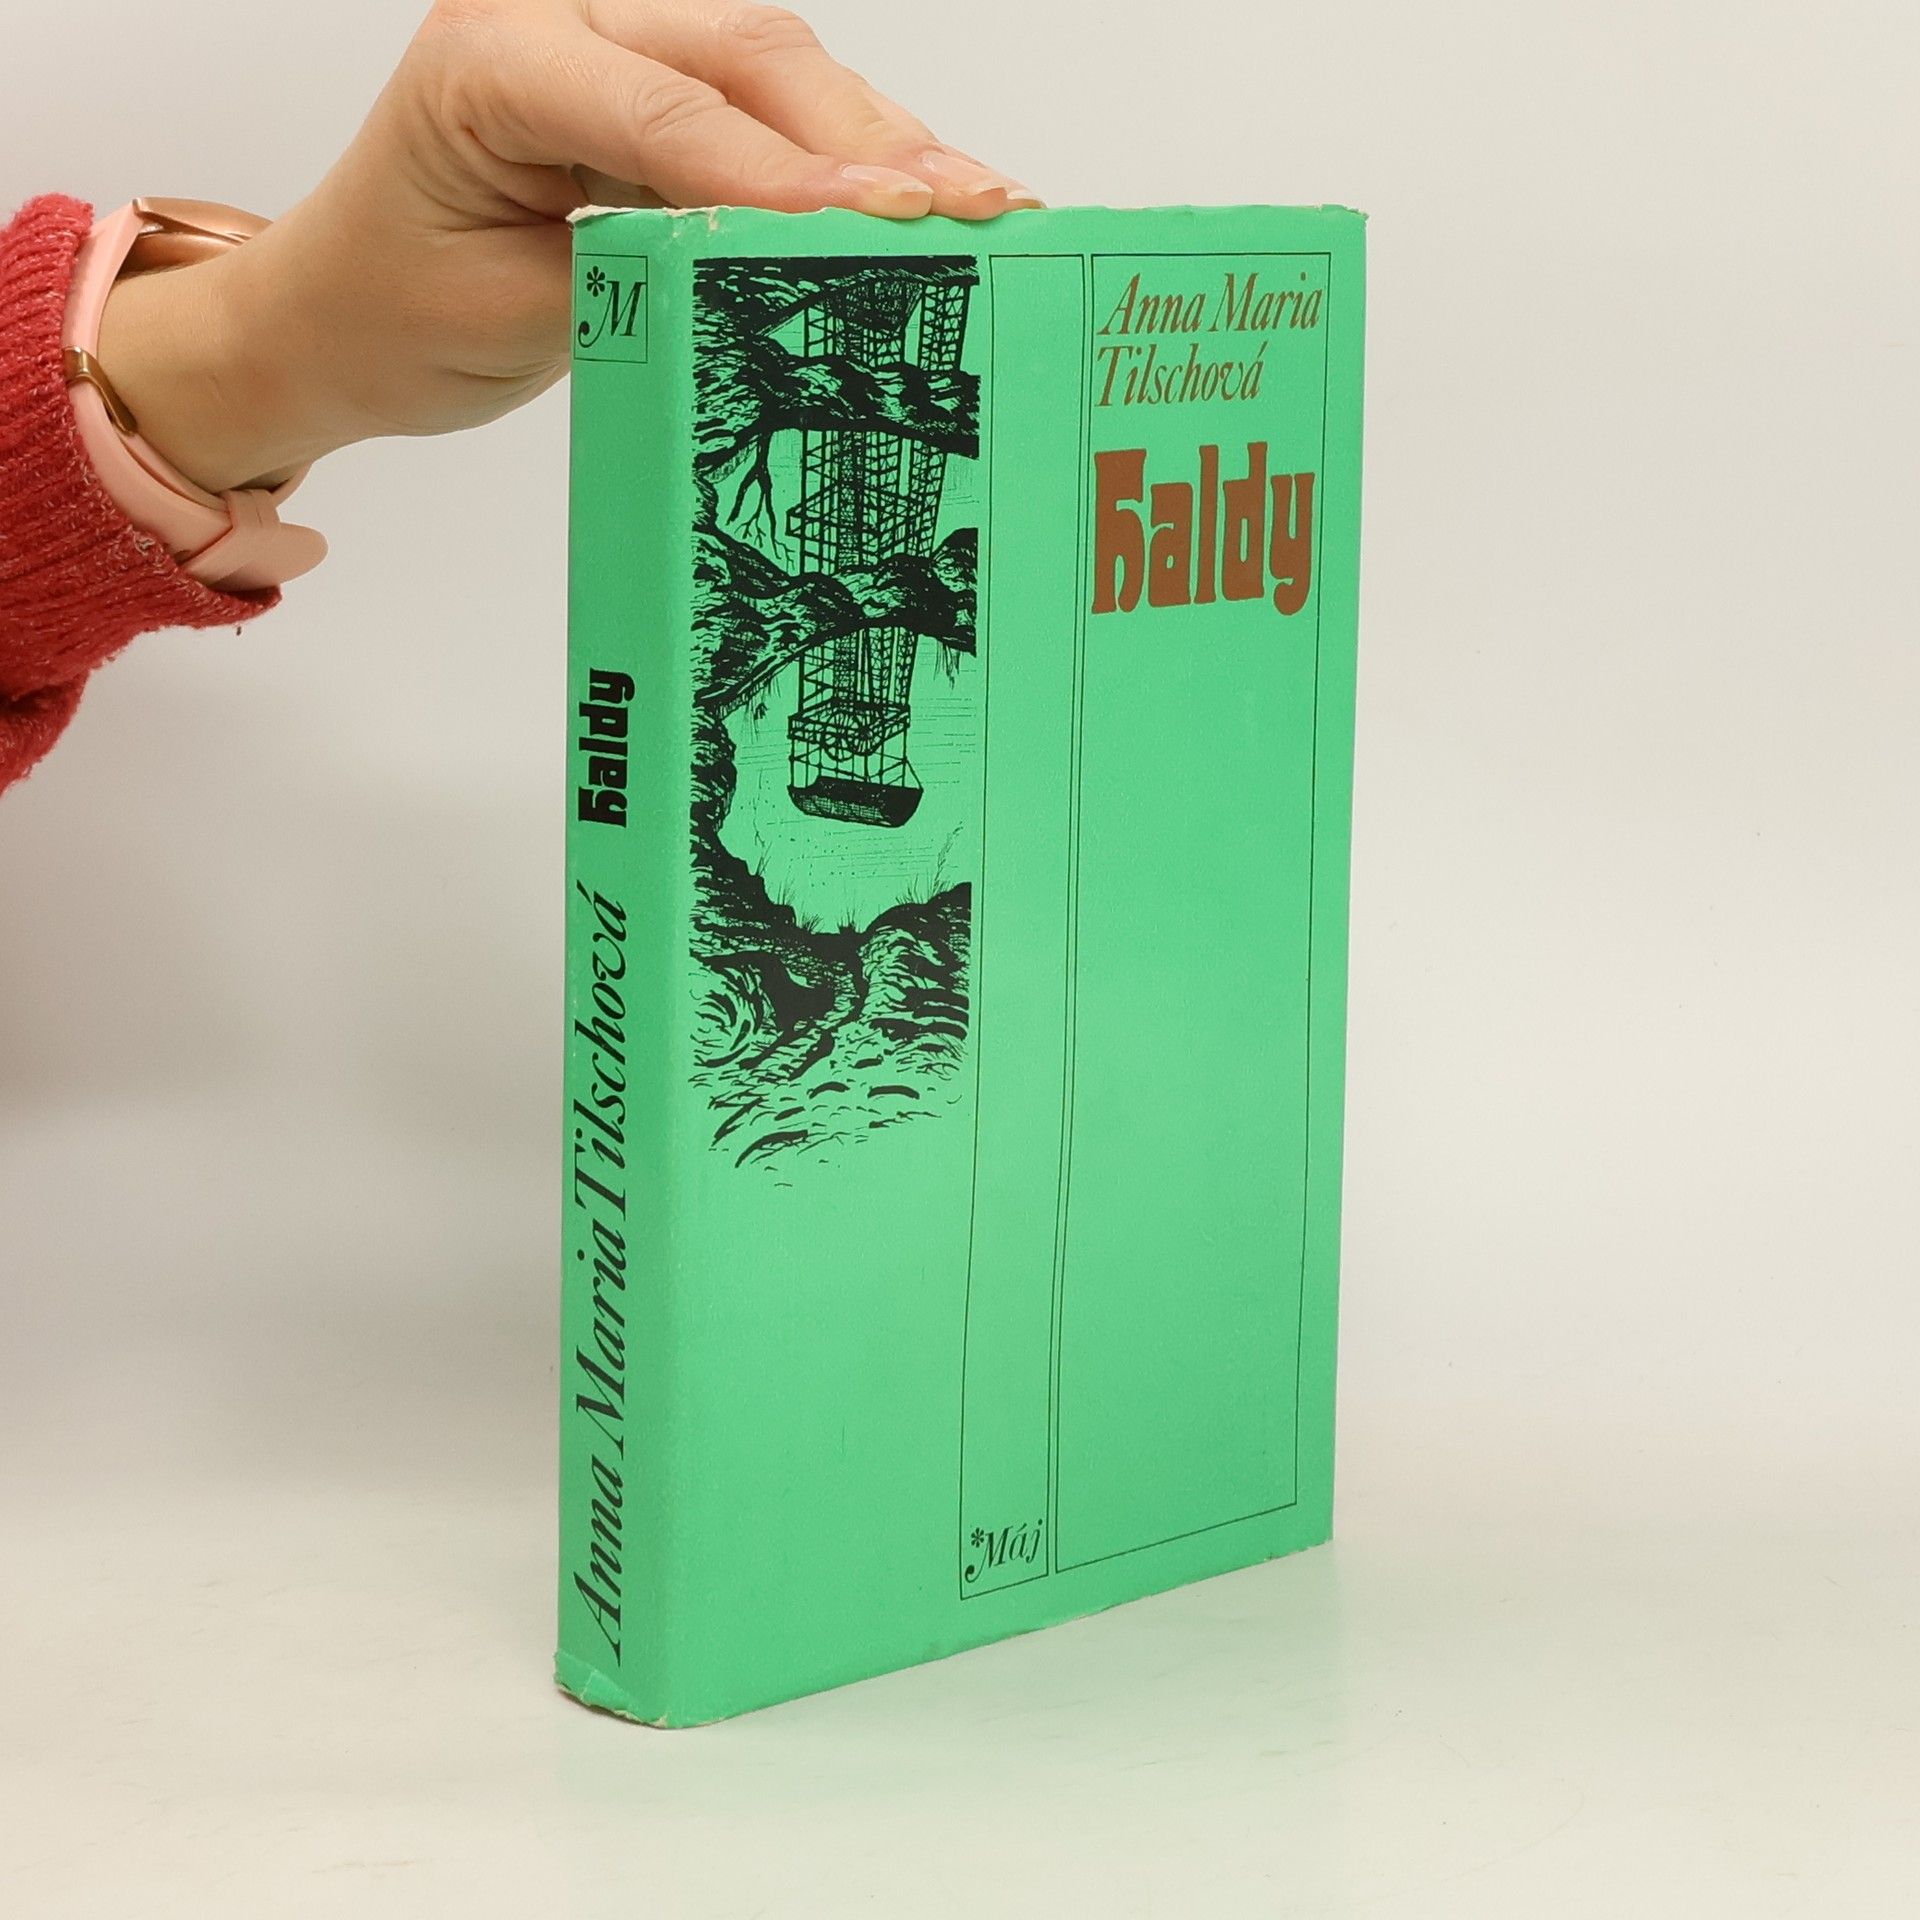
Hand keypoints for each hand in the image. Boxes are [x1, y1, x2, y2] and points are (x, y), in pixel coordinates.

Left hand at [96, 0, 1037, 494]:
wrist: (345, 311)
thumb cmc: (397, 311)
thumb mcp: (510, 314)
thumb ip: (639, 276)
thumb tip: (781, 268)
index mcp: (493, 60)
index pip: (662, 109)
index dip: (785, 168)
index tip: (888, 218)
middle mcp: (558, 18)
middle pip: (746, 57)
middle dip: (866, 140)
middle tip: (973, 210)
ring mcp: (614, 41)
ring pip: (778, 70)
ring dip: (885, 143)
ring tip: (983, 207)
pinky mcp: (659, 91)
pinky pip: (771, 111)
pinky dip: (852, 160)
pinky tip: (928, 201)